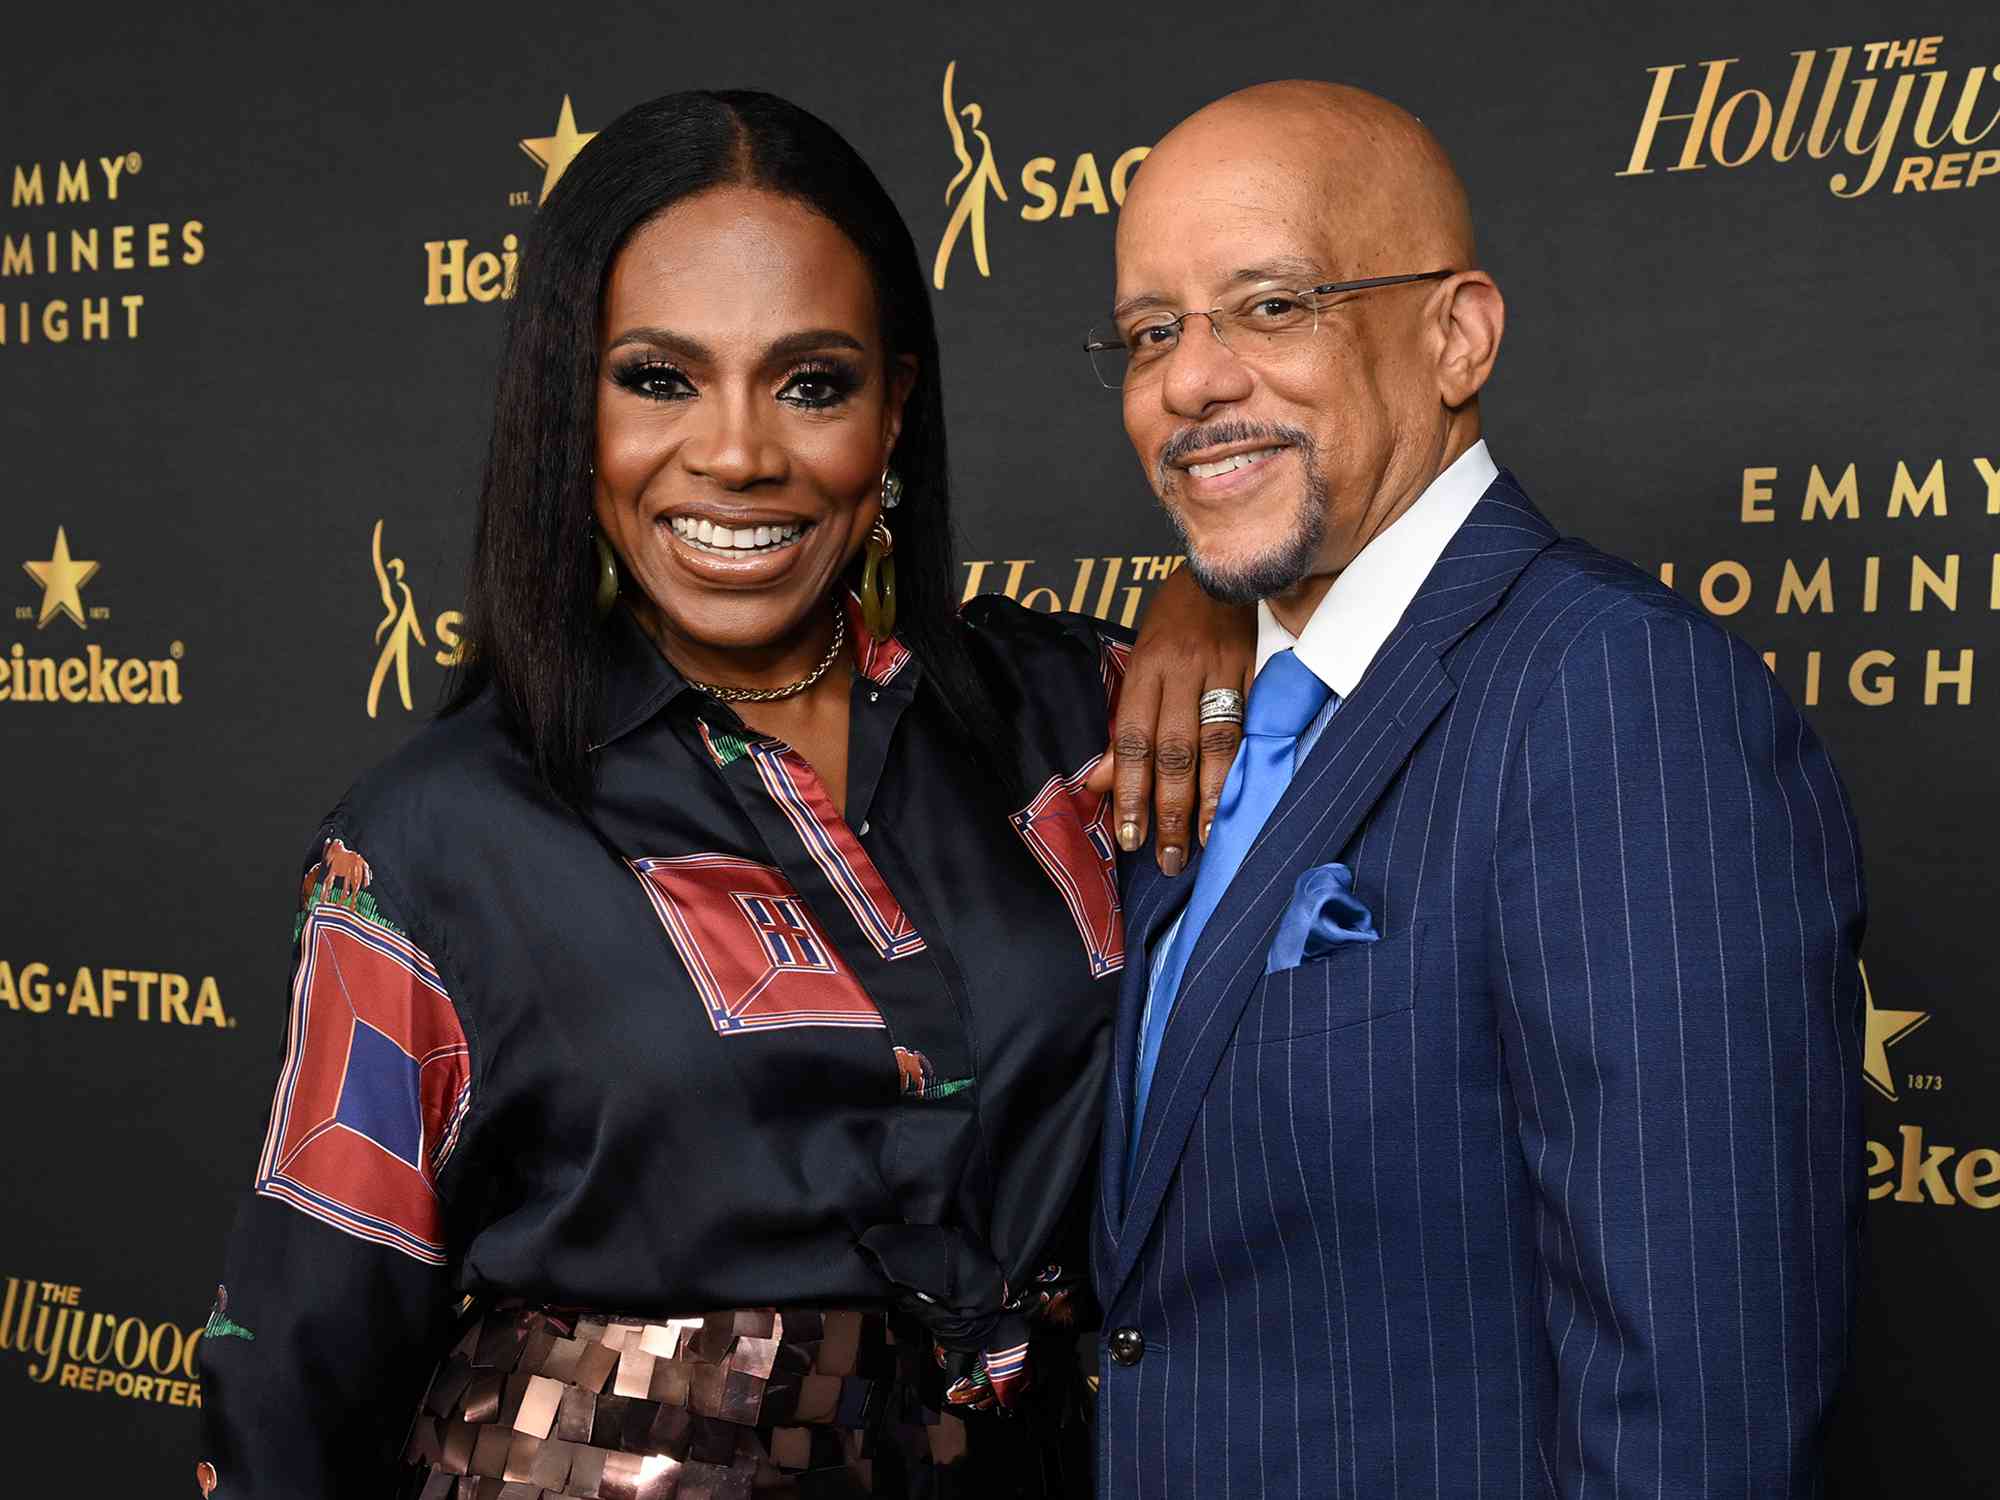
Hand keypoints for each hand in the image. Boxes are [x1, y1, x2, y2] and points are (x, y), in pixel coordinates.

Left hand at [1084, 566, 1254, 874]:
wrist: (1224, 568)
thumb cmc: (1176, 619)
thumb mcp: (1141, 660)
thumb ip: (1127, 720)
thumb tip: (1103, 780)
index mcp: (1147, 668)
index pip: (1134, 740)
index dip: (1130, 790)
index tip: (1128, 835)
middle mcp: (1183, 672)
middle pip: (1174, 751)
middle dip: (1169, 809)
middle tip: (1168, 857)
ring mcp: (1223, 672)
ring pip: (1215, 744)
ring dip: (1211, 798)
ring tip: (1207, 841)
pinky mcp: (1256, 673)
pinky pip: (1250, 727)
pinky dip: (1244, 767)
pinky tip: (1243, 800)